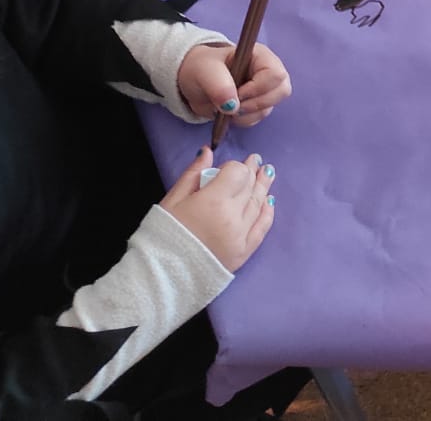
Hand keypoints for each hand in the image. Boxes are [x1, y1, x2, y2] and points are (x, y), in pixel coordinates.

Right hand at [160, 148, 275, 272]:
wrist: (160, 279)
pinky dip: (267, 212)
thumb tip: (207, 151)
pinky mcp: (244, 253)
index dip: (235, 166)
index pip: (237, 174)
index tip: (235, 163)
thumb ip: (193, 174)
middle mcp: (232, 217)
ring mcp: (241, 236)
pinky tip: (269, 201)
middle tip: (256, 160)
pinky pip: (262, 228)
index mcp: (213, 201)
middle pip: (250, 187)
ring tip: (266, 173)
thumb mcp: (172, 201)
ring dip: (263, 187)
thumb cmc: (162, 236)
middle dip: (252, 171)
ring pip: (258, 204)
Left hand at [178, 41, 290, 124]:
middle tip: (233, 104)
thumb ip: (218, 85)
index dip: (257, 89)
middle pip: (281, 91)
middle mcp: (268, 71)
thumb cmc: (201, 68)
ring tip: (226, 108)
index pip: (275, 74)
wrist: (193, 82)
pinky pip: (259, 118)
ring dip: (246, 114)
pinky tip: (229, 113)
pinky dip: (243, 120)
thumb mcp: (204, 71)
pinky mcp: (258, 104)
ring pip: (269, 108)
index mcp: (259, 55)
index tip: (236, 94)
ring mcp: (265, 89)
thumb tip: (232, 106)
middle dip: (255, 104)